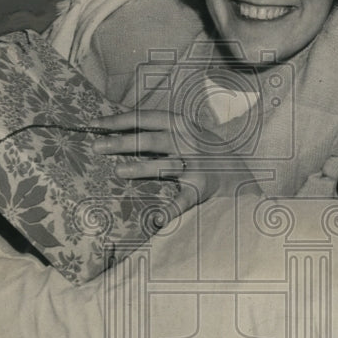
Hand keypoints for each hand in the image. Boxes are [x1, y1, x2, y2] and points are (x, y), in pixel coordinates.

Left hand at [90, 109, 257, 218]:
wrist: (241, 173)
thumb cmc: (204, 151)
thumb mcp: (186, 133)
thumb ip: (158, 130)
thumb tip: (117, 127)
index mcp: (182, 124)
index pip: (146, 118)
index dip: (119, 120)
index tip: (95, 125)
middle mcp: (189, 142)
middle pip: (150, 139)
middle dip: (121, 143)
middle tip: (96, 148)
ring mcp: (196, 165)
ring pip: (164, 166)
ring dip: (141, 168)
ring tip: (118, 172)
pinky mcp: (202, 188)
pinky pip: (184, 200)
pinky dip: (171, 211)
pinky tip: (156, 219)